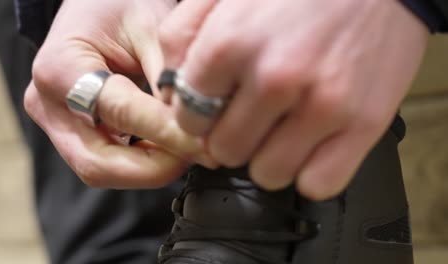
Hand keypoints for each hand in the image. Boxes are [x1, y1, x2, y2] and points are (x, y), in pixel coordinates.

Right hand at [24, 0, 215, 188]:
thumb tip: (196, 123)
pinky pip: (108, 162)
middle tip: (198, 154)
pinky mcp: (72, 135)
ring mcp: (58, 124)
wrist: (96, 7)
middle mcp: (49, 105)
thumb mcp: (150, 26)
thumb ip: (168, 75)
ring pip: (104, 170)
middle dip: (156, 167)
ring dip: (152, 169)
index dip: (167, 134)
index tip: (205, 143)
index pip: (121, 114)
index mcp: (60, 70)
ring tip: (188, 149)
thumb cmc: (118, 8)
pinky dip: (144, 162)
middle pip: (100, 163)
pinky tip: (170, 147)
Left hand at [159, 0, 427, 198]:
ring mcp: (322, 105)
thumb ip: (183, 35)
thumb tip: (167, 86)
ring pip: (267, 174)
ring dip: (268, 157)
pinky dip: (309, 171)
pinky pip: (317, 183)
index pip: (188, 116)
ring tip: (282, 129)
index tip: (213, 110)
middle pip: (225, 151)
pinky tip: (310, 144)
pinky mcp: (363, 125)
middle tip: (250, 118)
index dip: (197, 117)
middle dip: (231, 137)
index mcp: (231, 42)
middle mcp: (275, 77)